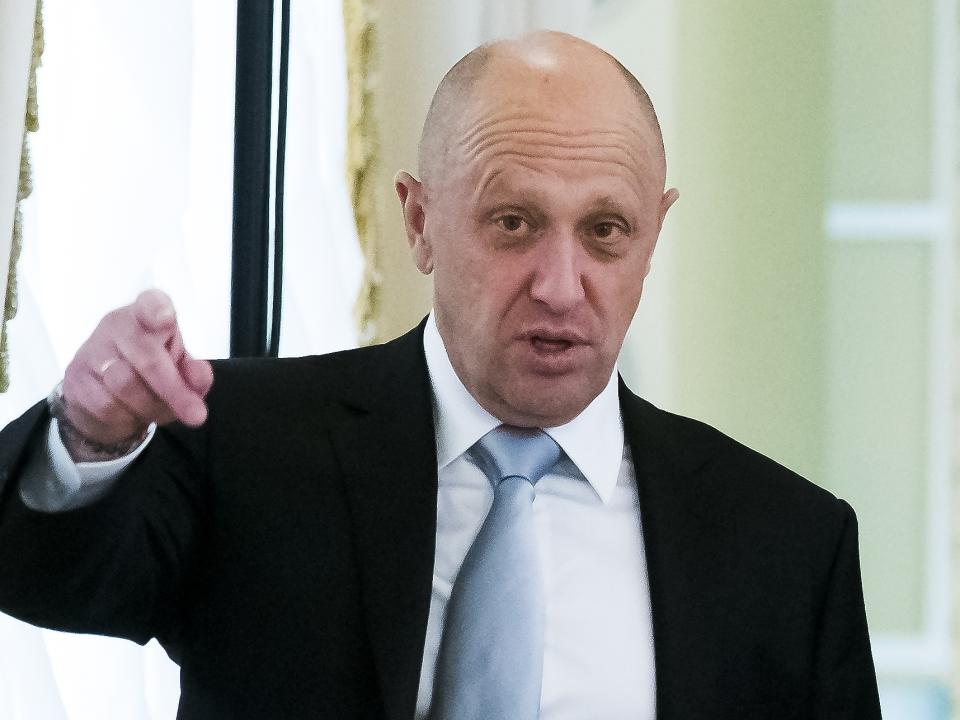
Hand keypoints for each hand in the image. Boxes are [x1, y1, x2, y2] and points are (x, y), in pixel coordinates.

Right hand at [59, 289, 213, 457]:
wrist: (103, 397)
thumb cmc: (150, 370)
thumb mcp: (180, 370)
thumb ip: (194, 373)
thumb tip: (200, 377)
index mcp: (147, 314)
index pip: (150, 304)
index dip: (157, 310)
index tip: (166, 319)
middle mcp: (116, 325)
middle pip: (146, 356)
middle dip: (173, 389)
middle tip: (197, 415)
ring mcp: (91, 350)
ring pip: (125, 385)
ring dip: (151, 407)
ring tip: (159, 412)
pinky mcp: (74, 379)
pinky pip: (106, 406)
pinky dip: (126, 418)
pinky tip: (131, 414)